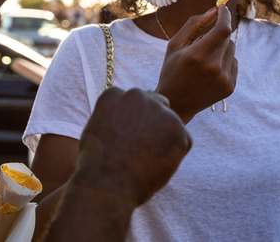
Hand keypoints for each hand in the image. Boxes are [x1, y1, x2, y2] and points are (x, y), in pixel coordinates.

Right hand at [71, 87, 191, 205]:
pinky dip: (175, 155)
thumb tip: (125, 119)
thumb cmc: (97, 165)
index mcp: (115, 94)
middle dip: (154, 124)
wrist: (107, 185)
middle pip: (157, 104)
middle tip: (143, 150)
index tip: (127, 139)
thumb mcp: (96, 131)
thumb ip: (113, 118)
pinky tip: (156, 167)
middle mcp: (137, 95)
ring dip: (164, 140)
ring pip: (171, 124)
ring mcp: (159, 110)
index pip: (134, 102)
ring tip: (145, 162)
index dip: (133, 122)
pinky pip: (183, 141)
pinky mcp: (177, 129)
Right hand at [155, 5, 237, 121]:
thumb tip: (214, 10)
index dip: (225, 16)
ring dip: (222, 47)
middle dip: (218, 33)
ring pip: (232, 50)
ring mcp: (223, 79)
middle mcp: (213, 67)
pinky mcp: (230, 87)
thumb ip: (194, 24)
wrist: (176, 103)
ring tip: (205, 59)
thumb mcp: (175, 44)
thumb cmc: (172, 70)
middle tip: (203, 41)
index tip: (222, 7)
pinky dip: (224, 61)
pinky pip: (234, 63)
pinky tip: (210, 71)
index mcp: (197, 55)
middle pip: (227, 38)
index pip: (222, 29)